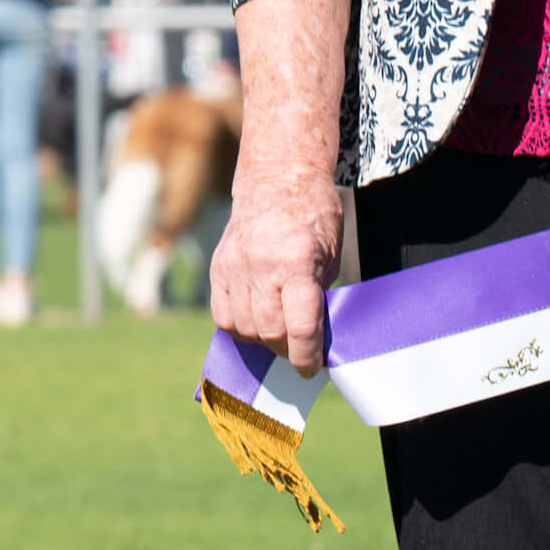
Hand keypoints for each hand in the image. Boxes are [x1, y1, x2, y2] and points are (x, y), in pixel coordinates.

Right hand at [210, 164, 343, 375]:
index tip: (311, 368)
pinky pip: (222, 315)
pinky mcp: (218, 267)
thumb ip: (318, 296)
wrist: (279, 181)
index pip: (300, 326)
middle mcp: (262, 266)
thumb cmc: (314, 218)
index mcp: (297, 262)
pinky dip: (239, 327)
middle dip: (286, 350)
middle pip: (268, 331)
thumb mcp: (330, 256)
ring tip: (279, 336)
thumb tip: (313, 339)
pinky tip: (255, 323)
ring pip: (243, 328)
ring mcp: (235, 267)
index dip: (306, 356)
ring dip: (262, 341)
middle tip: (299, 351)